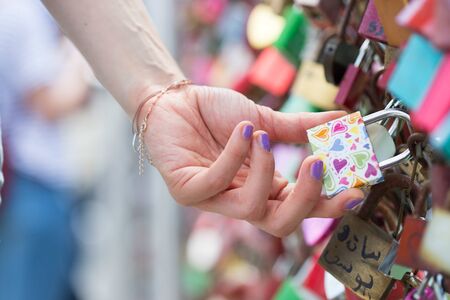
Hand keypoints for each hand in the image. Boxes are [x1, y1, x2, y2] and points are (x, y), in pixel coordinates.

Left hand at [143, 85, 363, 236]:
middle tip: (318, 165)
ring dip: (265, 170)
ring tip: (263, 136)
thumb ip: (300, 127)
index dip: (327, 205)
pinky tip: (242, 130)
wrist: (176, 100)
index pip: (300, 208)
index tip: (356, 189)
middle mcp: (241, 199)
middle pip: (279, 224)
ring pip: (249, 209)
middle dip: (305, 200)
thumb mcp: (265, 119)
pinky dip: (234, 156)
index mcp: (264, 187)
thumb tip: (344, 119)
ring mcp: (212, 199)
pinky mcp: (186, 191)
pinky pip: (216, 183)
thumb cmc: (217, 113)